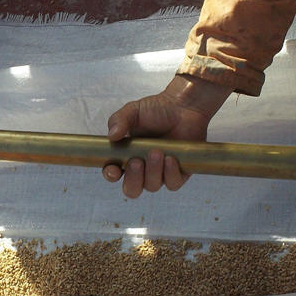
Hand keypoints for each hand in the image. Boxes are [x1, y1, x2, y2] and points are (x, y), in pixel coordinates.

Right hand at [103, 74, 231, 196]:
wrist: (184, 106)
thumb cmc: (157, 109)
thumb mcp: (133, 111)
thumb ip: (119, 120)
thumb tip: (111, 136)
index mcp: (126, 156)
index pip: (113, 173)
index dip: (111, 175)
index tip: (114, 170)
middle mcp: (142, 168)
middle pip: (132, 189)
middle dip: (133, 179)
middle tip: (136, 161)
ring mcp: (160, 172)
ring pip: (152, 186)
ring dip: (153, 172)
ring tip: (157, 152)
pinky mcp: (179, 173)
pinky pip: (173, 183)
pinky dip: (170, 173)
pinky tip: (170, 158)